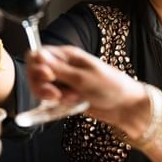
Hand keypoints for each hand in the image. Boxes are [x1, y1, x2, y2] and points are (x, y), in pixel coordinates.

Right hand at [26, 45, 147, 129]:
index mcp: (66, 55)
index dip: (36, 67)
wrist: (125, 106)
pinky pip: (51, 101)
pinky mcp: (66, 96)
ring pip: (42, 88)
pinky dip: (58, 105)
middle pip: (35, 74)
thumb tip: (37, 54)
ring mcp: (64, 82)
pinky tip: (72, 104)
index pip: (37, 55)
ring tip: (70, 99)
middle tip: (56, 95)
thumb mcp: (82, 78)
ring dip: (51, 97)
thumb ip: (57, 69)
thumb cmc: (110, 86)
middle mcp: (62, 66)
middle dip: (41, 87)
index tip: (47, 78)